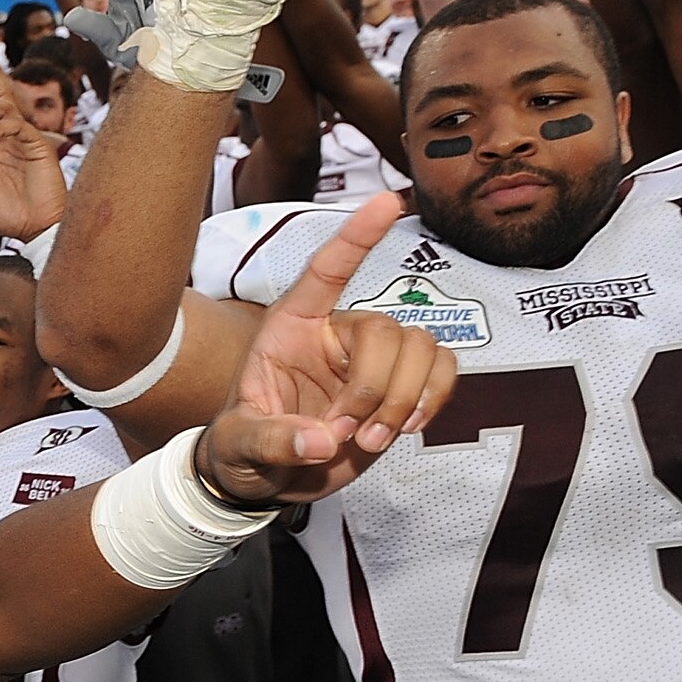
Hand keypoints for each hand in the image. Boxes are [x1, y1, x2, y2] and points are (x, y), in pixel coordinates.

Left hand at [195, 194, 456, 503]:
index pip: (326, 270)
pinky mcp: (401, 386)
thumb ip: (272, 440)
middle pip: (385, 330)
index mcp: (290, 327)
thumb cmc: (243, 447)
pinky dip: (434, 398)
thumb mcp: (237, 445)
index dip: (356, 236)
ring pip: (421, 347)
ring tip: (370, 439)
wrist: (266, 480)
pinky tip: (405, 428)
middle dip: (374, 388)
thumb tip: (320, 441)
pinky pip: (444, 368)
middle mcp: (335, 333)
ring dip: (404, 399)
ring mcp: (372, 359)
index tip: (387, 200)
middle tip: (347, 432)